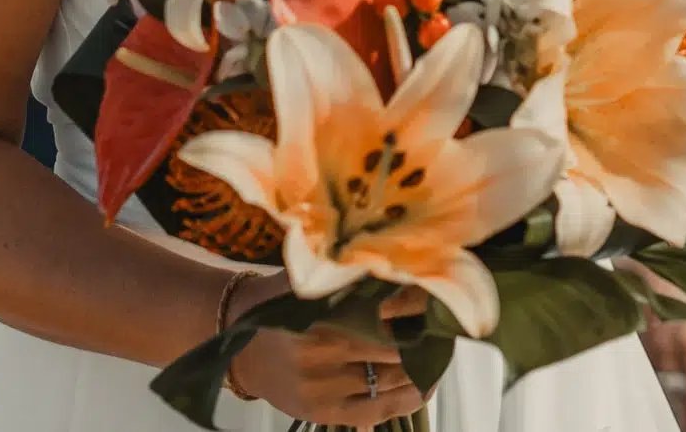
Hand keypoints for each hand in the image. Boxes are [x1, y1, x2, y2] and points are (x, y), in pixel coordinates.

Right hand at [226, 279, 426, 427]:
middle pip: (397, 346)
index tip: (442, 297)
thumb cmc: (281, 306)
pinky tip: (425, 387)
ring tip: (440, 351)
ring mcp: (323, 385)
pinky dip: (406, 399)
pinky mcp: (321, 410)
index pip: (390, 308)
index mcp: (324, 310)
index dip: (422, 304)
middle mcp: (324, 349)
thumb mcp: (314, 282)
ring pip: (391, 379)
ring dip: (422, 367)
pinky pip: (376, 410)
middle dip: (425, 336)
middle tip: (446, 324)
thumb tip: (411, 275)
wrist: (239, 342)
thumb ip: (355, 278)